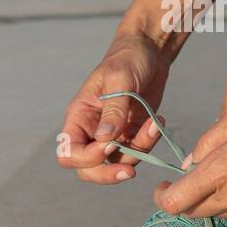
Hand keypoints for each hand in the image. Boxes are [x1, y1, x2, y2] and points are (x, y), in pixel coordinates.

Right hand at [57, 31, 170, 184]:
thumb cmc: (128, 58)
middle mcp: (92, 130)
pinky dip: (149, 144)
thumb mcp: (120, 80)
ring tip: (154, 125)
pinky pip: (137, 152)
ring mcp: (113, 135)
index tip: (111, 144)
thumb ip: (113, 110)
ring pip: (116, 164)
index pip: (69, 153)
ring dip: (137, 153)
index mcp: (79, 116)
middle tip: (130, 171)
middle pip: (88, 170)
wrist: (150, 51)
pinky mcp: (131, 134)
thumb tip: (105, 140)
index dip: (88, 158)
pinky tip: (157, 122)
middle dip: (108, 174)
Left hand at [153, 72, 226, 216]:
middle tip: (182, 181)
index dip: (162, 197)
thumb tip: (193, 163)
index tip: (163, 185)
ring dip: (207, 200)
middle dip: (182, 200)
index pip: (177, 202)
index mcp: (223, 171)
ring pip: (218, 213)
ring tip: (211, 174)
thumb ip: (207, 142)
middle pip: (194, 213)